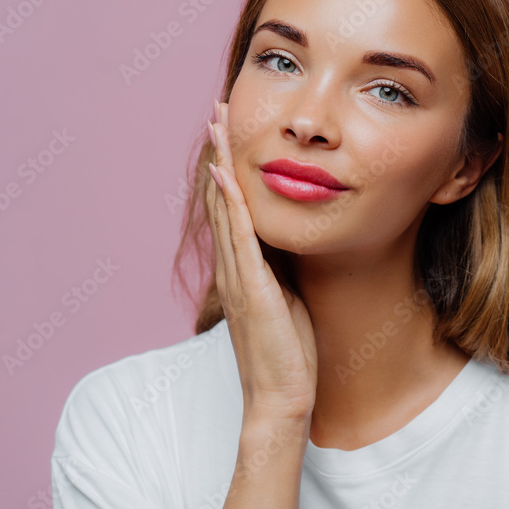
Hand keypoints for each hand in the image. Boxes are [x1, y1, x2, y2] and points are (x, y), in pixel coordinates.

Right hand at [205, 99, 316, 420]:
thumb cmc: (286, 352)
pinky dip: (231, 203)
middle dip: (221, 153)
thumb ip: (281, 268)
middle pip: (223, 198)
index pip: (232, 208)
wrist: (280, 396)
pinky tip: (226, 174)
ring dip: (222, 164)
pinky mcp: (253, 288)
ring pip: (226, 209)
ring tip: (219, 125)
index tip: (231, 133)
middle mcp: (234, 267)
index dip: (229, 169)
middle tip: (219, 112)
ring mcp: (240, 276)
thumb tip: (290, 241)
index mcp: (243, 269)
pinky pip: (240, 237)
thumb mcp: (287, 297)